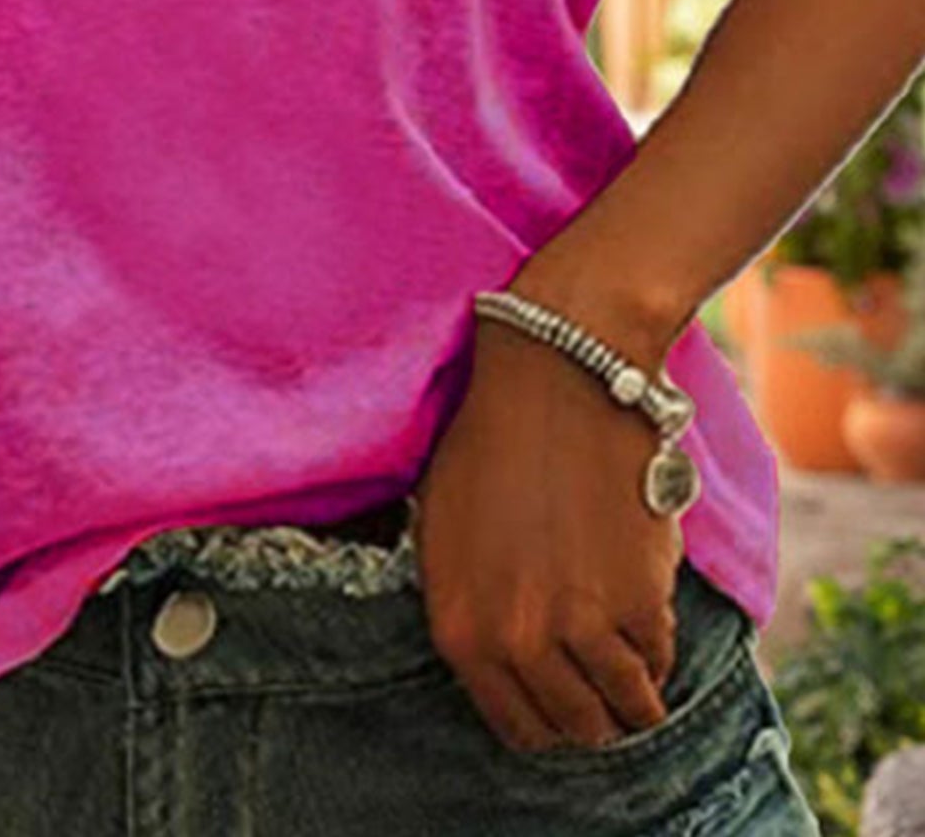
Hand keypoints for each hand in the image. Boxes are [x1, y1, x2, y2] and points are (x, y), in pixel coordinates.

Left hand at [411, 314, 683, 753]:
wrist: (556, 378)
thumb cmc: (493, 440)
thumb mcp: (444, 531)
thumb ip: (467, 604)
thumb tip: (498, 655)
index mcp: (459, 629)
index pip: (515, 726)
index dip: (547, 722)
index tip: (565, 704)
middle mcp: (514, 641)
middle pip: (574, 726)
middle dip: (595, 713)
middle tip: (608, 688)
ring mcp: (578, 628)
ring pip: (626, 708)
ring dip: (636, 693)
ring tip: (638, 666)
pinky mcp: (639, 604)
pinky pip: (660, 659)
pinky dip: (660, 647)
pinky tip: (650, 615)